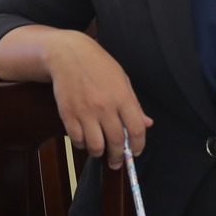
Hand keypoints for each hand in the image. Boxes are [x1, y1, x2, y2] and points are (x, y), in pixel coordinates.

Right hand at [44, 31, 151, 164]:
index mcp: (122, 97)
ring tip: (100, 152)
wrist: (68, 54)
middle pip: (116, 142)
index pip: (136, 130)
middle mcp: (105, 106)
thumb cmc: (98, 65)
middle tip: (116, 162)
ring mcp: (85, 111)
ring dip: (99, 153)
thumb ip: (134, 105)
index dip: (138, 146)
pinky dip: (82, 145)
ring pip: (95, 145)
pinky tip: (85, 140)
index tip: (134, 152)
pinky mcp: (68, 114)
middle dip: (117, 157)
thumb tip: (147, 124)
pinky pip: (76, 139)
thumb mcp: (122, 80)